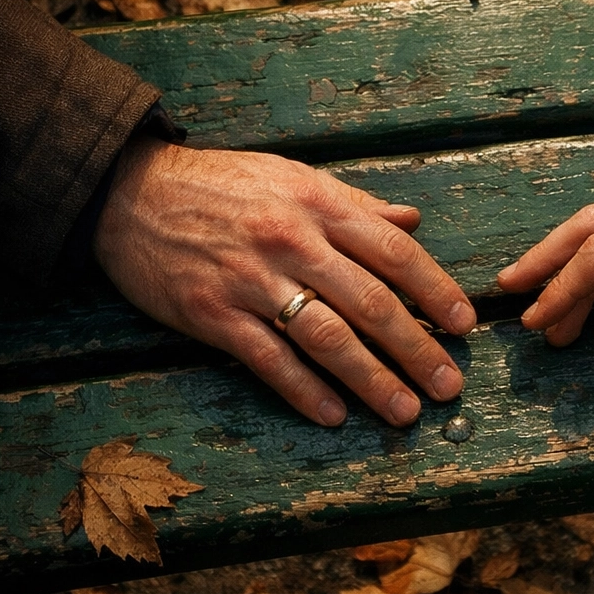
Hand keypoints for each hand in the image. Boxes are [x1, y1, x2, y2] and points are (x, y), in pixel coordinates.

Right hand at [94, 137, 475, 426]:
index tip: (465, 324)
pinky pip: (267, 359)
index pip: (392, 252)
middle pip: (369, 303)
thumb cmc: (224, 185)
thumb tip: (412, 223)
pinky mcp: (211, 314)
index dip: (434, 290)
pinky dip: (302, 390)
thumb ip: (356, 205)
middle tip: (449, 384)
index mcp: (317, 205)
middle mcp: (291, 242)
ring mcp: (250, 281)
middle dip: (416, 348)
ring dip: (371, 379)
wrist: (128, 192)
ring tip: (404, 410)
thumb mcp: (294, 178)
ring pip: (325, 337)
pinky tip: (332, 415)